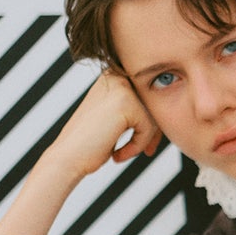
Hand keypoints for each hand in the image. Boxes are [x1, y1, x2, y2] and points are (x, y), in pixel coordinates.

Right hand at [0, 73, 161, 234]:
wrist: (66, 158)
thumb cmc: (90, 143)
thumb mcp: (115, 119)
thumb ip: (137, 109)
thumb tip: (168, 110)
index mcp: (112, 77)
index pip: (148, 97)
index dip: (151, 122)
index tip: (148, 145)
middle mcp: (116, 76)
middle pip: (155, 104)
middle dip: (154, 131)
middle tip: (148, 151)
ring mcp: (121, 87)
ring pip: (153, 116)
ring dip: (144, 140)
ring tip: (123, 153)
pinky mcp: (126, 103)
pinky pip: (148, 127)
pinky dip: (138, 145)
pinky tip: (118, 154)